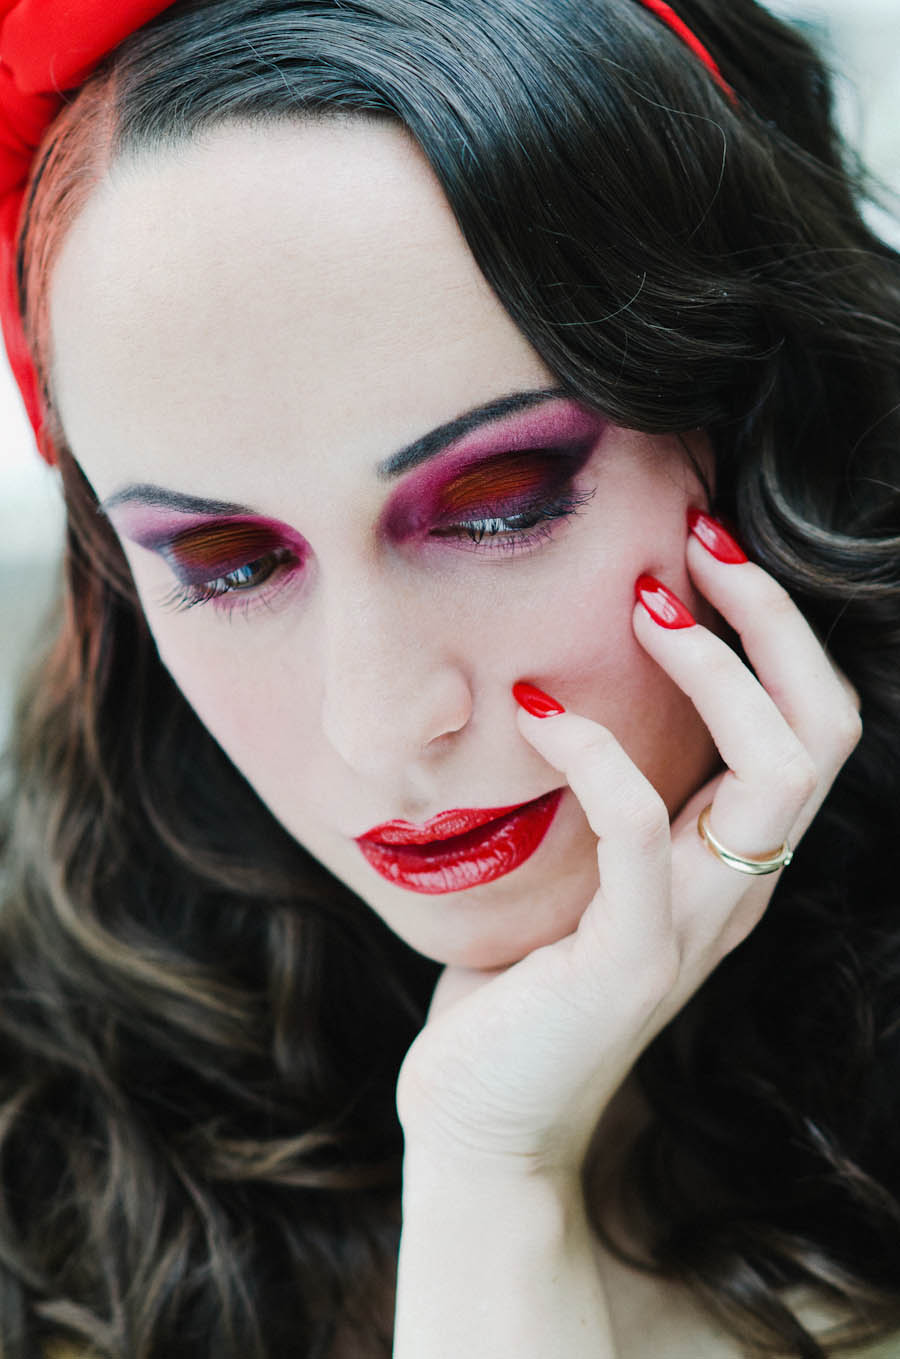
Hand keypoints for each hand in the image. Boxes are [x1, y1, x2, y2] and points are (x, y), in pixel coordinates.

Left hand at [395, 513, 861, 1182]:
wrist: (487, 1117)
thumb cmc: (520, 981)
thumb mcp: (582, 868)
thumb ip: (607, 793)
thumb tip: (561, 671)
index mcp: (731, 855)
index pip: (810, 723)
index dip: (777, 628)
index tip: (704, 545)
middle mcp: (739, 883)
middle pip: (823, 728)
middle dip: (772, 618)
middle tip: (696, 540)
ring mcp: (698, 922)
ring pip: (774, 765)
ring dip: (713, 664)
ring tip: (642, 599)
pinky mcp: (633, 957)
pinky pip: (638, 823)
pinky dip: (594, 748)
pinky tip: (533, 707)